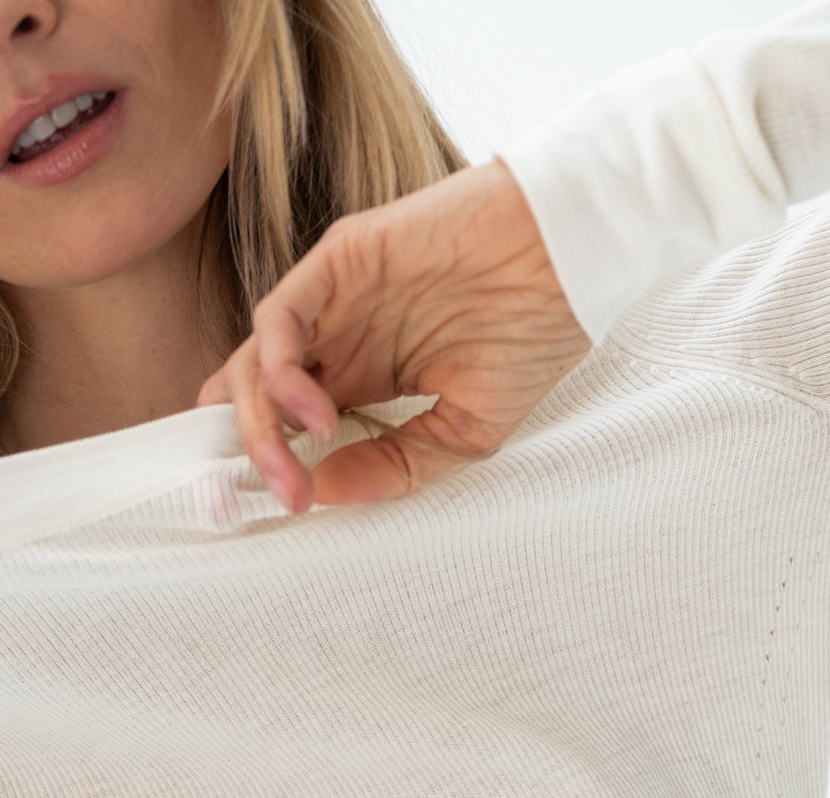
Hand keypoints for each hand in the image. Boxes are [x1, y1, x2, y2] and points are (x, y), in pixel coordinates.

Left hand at [196, 160, 590, 513]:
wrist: (574, 258)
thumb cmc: (533, 335)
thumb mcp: (463, 433)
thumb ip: (392, 466)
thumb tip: (322, 492)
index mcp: (362, 375)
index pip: (284, 420)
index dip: (269, 462)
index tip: (283, 508)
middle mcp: (339, 337)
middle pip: (258, 397)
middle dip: (258, 455)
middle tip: (288, 499)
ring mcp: (335, 298)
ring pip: (255, 360)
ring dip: (260, 423)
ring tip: (293, 468)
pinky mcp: (340, 259)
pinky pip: (278, 315)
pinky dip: (280, 370)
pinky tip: (316, 414)